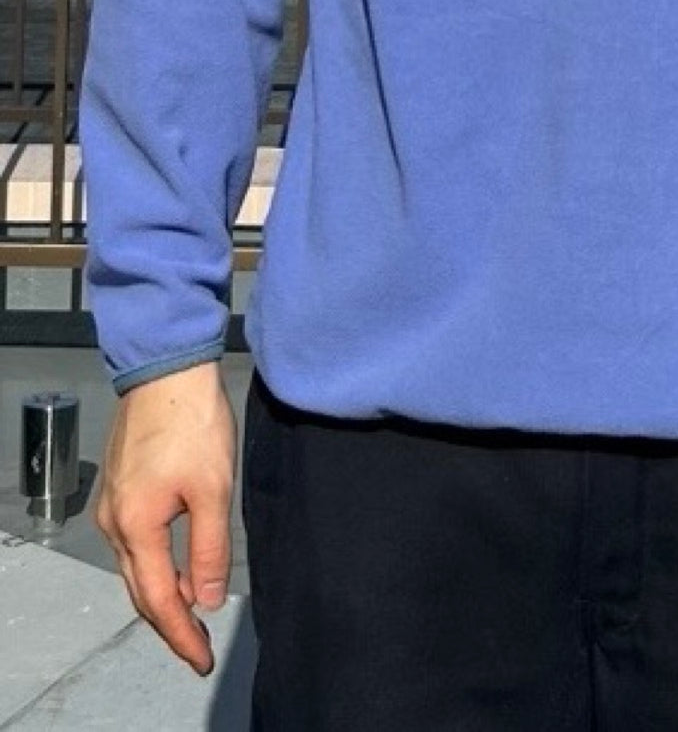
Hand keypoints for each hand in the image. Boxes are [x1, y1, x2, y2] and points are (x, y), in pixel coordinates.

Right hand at [93, 361, 235, 675]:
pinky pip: (134, 542)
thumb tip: (206, 599)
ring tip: (194, 612)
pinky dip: (156, 564)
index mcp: (136, 526)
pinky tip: (180, 564)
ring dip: (163, 593)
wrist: (166, 370)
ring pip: (135, 566)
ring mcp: (113, 504)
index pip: (158, 599)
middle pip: (140, 589)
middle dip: (169, 623)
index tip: (201, 659)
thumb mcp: (213, 489)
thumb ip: (209, 548)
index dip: (181, 634)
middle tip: (197, 647)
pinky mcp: (121, 486)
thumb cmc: (192, 422)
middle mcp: (115, 521)